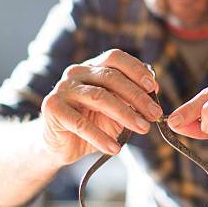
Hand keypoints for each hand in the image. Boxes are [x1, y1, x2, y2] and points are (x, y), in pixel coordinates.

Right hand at [40, 49, 162, 163]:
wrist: (61, 145)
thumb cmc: (91, 124)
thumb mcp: (115, 111)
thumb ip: (130, 100)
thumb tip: (154, 93)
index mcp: (93, 67)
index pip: (115, 58)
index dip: (136, 70)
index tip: (153, 87)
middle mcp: (76, 72)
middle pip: (111, 77)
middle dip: (137, 96)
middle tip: (155, 114)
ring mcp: (63, 89)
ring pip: (99, 97)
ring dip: (125, 114)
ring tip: (143, 129)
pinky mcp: (52, 108)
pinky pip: (81, 123)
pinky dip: (100, 137)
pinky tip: (115, 148)